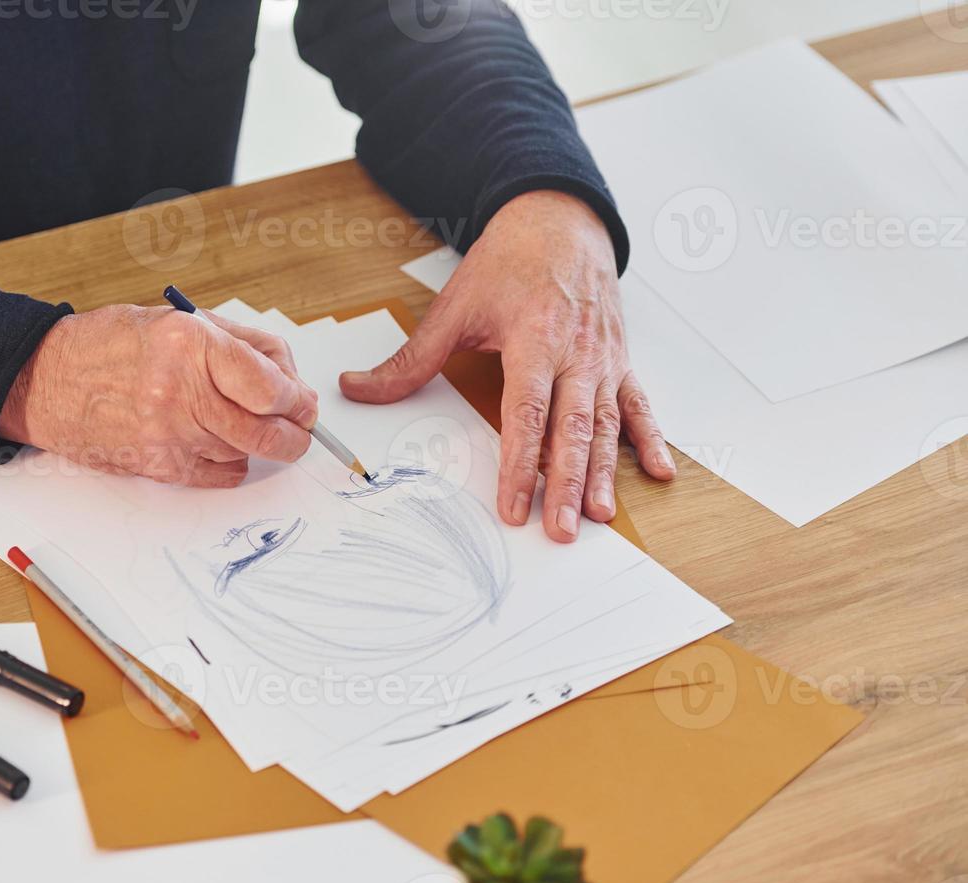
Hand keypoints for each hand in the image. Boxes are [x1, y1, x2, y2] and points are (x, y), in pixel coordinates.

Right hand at [0, 304, 317, 486]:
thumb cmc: (111, 345)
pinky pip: (219, 475)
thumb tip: (290, 379)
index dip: (297, 399)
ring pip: (245, 453)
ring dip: (258, 444)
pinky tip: (219, 444)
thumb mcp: (180, 321)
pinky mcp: (157, 466)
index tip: (302, 401)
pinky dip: (231, 463)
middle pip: (266, 432)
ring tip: (248, 424)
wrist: (46, 380)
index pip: (270, 388)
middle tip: (300, 428)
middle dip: (295, 434)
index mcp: (190, 345)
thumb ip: (242, 345)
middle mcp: (180, 393)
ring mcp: (168, 435)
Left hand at [340, 190, 674, 542]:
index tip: (515, 506)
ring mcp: (603, 358)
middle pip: (572, 428)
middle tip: (563, 530)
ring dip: (605, 472)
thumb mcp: (454, 307)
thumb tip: (354, 388)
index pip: (526, 415)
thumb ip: (409, 359)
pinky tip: (660, 473)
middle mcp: (575, 353)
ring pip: (606, 424)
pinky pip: (638, 404)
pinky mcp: (620, 359)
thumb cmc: (508, 262)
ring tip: (603, 515)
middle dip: (568, 484)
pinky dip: (651, 438)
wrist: (559, 219)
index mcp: (533, 339)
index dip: (521, 464)